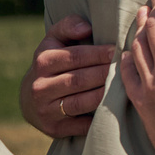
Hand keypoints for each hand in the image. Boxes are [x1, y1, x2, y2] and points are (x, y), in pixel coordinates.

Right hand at [22, 15, 114, 136]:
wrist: (29, 100)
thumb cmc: (51, 64)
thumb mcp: (53, 41)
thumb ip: (68, 26)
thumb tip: (86, 28)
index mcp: (42, 61)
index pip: (75, 57)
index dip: (99, 54)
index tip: (117, 51)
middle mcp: (40, 86)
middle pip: (79, 80)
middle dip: (105, 73)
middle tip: (124, 68)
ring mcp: (46, 109)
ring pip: (81, 103)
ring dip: (104, 94)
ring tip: (121, 86)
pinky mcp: (53, 129)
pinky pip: (81, 125)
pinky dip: (98, 117)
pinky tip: (111, 107)